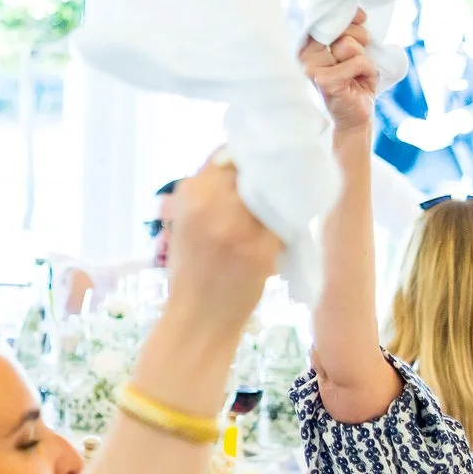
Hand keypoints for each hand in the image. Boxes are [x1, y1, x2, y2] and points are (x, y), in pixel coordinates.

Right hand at [160, 155, 284, 333]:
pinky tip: (278, 238)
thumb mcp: (186, 223)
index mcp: (189, 194)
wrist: (199, 318)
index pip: (227, 155)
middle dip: (264, 178)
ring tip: (274, 216)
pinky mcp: (261, 247)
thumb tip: (243, 165)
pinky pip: (284, 222)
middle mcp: (210, 202)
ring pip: (273, 193)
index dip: (246, 161)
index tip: (256, 170)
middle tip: (271, 192)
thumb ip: (209, 193)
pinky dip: (286, 227)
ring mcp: (237, 225)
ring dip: (280, 200)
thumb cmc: (192, 271)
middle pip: (253, 170)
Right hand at [297, 11, 379, 130]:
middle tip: (358, 56)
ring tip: (357, 72)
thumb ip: (349, 31)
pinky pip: (358, 62)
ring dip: (363, 59)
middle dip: (359, 38)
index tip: (361, 18)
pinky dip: (368, 71)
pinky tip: (361, 82)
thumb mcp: (351, 51)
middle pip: (341, 28)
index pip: (327, 17)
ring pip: (350, 46)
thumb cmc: (355, 80)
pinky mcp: (325, 82)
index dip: (348, 15)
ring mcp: (313, 69)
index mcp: (309, 46)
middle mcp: (305, 56)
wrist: (356, 116)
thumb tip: (357, 13)